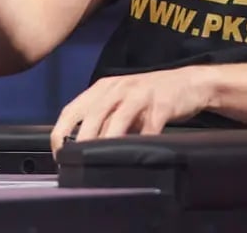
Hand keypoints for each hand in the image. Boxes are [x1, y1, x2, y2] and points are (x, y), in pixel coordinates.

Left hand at [50, 67, 212, 155]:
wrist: (189, 82)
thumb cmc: (150, 96)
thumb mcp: (120, 101)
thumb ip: (102, 118)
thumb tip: (78, 148)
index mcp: (103, 88)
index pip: (72, 110)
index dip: (60, 133)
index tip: (58, 154)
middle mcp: (119, 88)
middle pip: (92, 116)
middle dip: (81, 142)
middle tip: (76, 163)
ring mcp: (141, 95)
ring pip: (118, 120)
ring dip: (107, 142)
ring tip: (99, 162)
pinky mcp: (162, 104)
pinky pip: (149, 127)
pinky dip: (142, 141)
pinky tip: (138, 154)